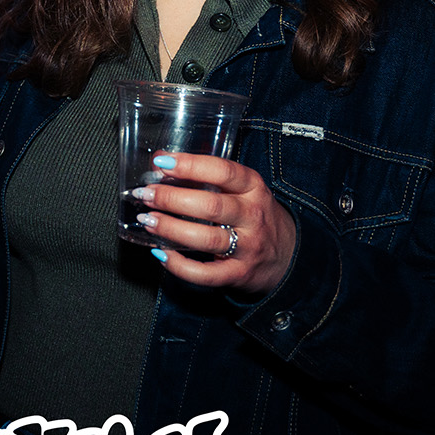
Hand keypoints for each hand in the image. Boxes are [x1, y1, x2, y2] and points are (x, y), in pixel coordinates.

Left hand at [138, 152, 296, 295]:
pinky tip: (161, 254)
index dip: (190, 165)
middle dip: (172, 199)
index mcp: (253, 188)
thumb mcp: (243, 190)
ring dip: (171, 229)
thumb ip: (208, 176)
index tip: (161, 162)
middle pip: (211, 206)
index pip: (223, 171)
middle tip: (146, 194)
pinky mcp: (239, 273)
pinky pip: (205, 274)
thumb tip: (161, 160)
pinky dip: (179, 266)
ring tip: (148, 221)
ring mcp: (248, 247)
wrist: (289, 255)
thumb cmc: (255, 216)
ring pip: (205, 239)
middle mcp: (253, 216)